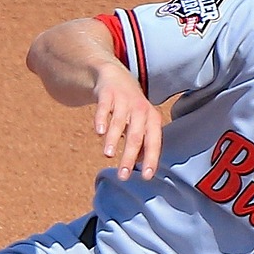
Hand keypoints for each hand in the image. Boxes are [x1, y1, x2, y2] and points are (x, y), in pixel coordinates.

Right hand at [94, 62, 162, 179]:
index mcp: (152, 119)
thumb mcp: (141, 122)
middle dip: (130, 157)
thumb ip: (143, 141)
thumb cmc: (130, 106)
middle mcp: (140, 109)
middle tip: (124, 175)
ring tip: (109, 155)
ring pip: (120, 122)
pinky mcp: (108, 93)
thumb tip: (143, 163)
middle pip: (136, 136)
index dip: (151, 159)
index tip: (146, 177)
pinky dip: (102, 119)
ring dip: (114, 139)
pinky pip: (104, 107)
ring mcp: (124, 100)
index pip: (154, 142)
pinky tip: (99, 132)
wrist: (115, 76)